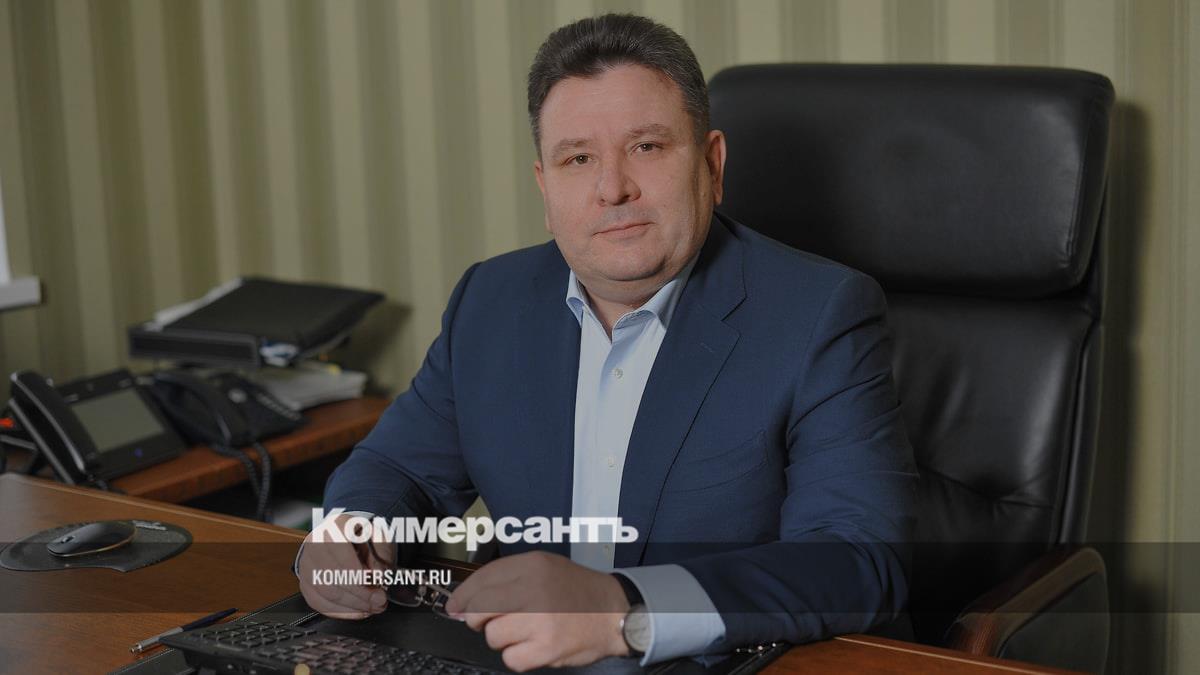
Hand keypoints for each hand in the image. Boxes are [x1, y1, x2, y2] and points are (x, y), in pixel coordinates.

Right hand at [297, 513, 393, 619]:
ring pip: (326, 592)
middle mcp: (315, 543)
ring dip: (352, 606)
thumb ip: (381, 554)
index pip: (341, 554)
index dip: (358, 575)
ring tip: (372, 607)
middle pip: (333, 576)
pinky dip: (340, 611)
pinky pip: (318, 603)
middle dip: (360, 595)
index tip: (377, 588)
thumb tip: (379, 576)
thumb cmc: (363, 537)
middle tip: (379, 602)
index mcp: (335, 527)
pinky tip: (357, 611)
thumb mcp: (379, 537)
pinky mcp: (305, 582)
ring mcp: (306, 564)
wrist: (344, 537)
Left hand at [445, 551, 631, 670]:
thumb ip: (505, 579)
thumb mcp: (544, 567)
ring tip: (525, 631)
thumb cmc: (577, 591)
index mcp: (532, 565)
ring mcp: (541, 620)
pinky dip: (519, 656)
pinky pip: (511, 659)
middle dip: (479, 620)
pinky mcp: (547, 648)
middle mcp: (534, 589)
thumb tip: (461, 604)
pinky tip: (534, 645)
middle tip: (495, 621)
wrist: (614, 612)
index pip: (482, 579)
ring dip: (504, 639)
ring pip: (493, 637)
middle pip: (480, 610)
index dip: (462, 596)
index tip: (454, 607)